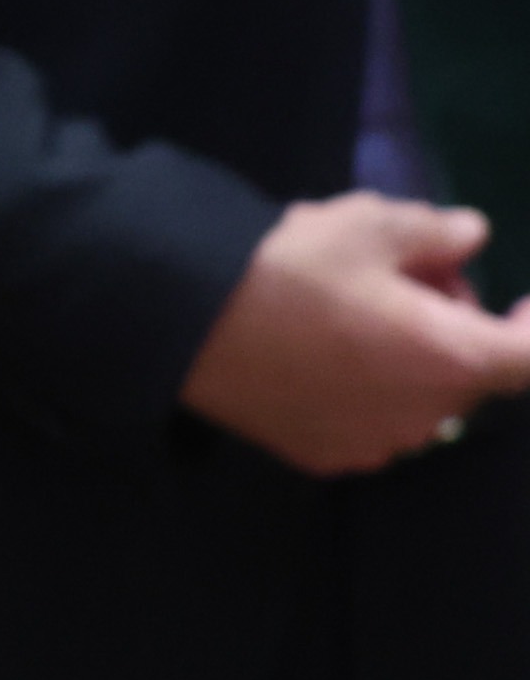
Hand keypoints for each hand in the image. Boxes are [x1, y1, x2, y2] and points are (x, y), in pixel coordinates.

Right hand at [182, 193, 529, 472]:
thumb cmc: (287, 267)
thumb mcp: (366, 223)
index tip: (523, 302)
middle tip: (404, 276)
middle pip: (470, 371)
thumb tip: (471, 235)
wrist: (184, 320)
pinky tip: (316, 352)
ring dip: (411, 360)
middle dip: (454, 324)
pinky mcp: (328, 456)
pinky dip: (366, 390)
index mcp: (452, 357)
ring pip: (421, 398)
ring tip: (349, 313)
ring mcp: (377, 444)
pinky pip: (372, 421)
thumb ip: (435, 230)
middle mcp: (427, 416)